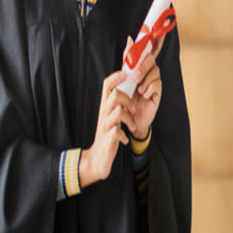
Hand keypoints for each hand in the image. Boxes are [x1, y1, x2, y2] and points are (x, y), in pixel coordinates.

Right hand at [79, 69, 137, 187]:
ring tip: (132, 127)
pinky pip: (117, 132)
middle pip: (114, 95)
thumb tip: (125, 86)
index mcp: (105, 106)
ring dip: (129, 119)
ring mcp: (105, 125)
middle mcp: (104, 113)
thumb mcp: (111, 115)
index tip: (125, 74)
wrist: (98, 158)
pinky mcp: (108, 138)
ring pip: (118, 112)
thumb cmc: (108, 134)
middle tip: (133, 110)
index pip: (107, 85)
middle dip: (127, 100)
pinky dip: (123, 136)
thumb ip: (117, 102)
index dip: (116, 77)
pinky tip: (125, 140)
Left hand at [124, 37, 162, 140]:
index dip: (158, 34)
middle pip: (151, 58)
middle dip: (143, 66)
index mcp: (142, 64)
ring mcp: (155, 80)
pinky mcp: (159, 91)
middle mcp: (150, 70)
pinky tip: (144, 96)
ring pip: (154, 71)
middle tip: (135, 76)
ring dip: (144, 80)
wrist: (128, 116)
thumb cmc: (126, 95)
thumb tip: (131, 38)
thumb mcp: (123, 74)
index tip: (165, 21)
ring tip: (137, 90)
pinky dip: (148, 90)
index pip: (152, 47)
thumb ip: (128, 57)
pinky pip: (156, 84)